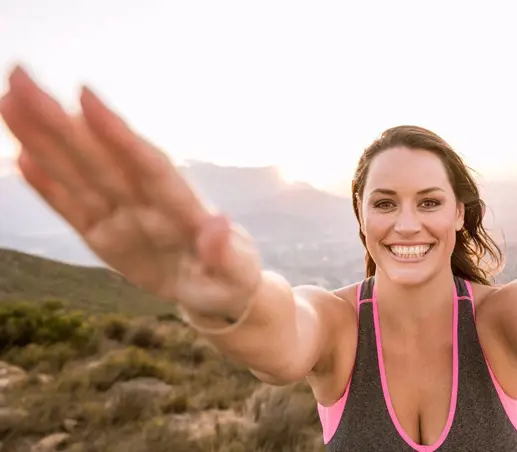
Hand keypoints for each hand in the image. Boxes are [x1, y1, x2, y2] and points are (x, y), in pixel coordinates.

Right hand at [0, 67, 261, 318]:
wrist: (217, 291)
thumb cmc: (232, 278)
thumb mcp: (238, 274)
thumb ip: (226, 253)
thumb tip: (217, 224)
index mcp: (181, 209)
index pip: (146, 164)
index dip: (117, 133)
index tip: (85, 94)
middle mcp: (146, 204)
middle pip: (99, 157)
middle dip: (59, 120)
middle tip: (20, 75)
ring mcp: (122, 218)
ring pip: (78, 174)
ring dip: (43, 140)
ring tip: (10, 100)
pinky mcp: (104, 236)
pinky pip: (72, 208)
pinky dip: (47, 186)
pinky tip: (23, 156)